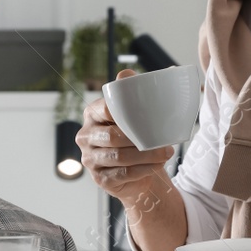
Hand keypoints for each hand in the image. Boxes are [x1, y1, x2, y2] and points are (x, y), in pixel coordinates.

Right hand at [77, 69, 176, 206]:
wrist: (137, 170)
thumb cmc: (136, 136)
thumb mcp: (135, 112)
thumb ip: (131, 90)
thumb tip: (128, 73)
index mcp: (92, 113)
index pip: (106, 109)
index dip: (126, 113)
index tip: (148, 116)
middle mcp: (85, 135)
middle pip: (112, 136)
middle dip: (141, 140)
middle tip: (165, 142)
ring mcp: (89, 159)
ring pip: (119, 157)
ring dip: (146, 157)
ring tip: (166, 154)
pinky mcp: (99, 178)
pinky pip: (122, 174)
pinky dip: (143, 170)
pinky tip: (157, 166)